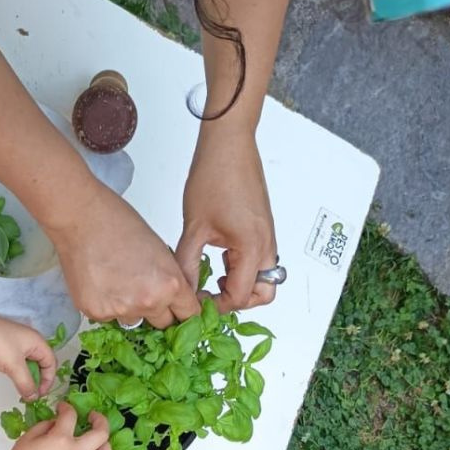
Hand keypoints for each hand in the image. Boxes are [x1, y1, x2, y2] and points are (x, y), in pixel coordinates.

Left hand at [0, 311, 56, 399]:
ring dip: (26, 376)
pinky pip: (17, 360)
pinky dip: (16, 371)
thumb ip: (26, 383)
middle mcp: (30, 340)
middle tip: (29, 393)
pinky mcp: (5, 344)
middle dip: (37, 379)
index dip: (48, 380)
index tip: (39, 394)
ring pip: (28, 362)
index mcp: (37, 341)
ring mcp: (17, 341)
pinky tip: (10, 377)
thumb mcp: (14, 366)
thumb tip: (33, 397)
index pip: (51, 363)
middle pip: (41, 363)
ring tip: (20, 388)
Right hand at [0, 404, 110, 449]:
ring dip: (105, 446)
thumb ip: (45, 426)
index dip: (67, 407)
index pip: (71, 415)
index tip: (63, 407)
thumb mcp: (27, 438)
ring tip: (99, 441)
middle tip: (94, 416)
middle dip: (101, 420)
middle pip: (101, 434)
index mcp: (60, 440)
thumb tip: (56, 423)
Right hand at [43, 182, 199, 328]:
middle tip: (144, 291)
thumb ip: (168, 278)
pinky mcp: (96, 312)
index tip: (179, 310)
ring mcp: (121, 310)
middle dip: (158, 311)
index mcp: (170, 284)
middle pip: (163, 323)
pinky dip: (107, 305)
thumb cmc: (118, 223)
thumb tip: (170, 297)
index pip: (189, 314)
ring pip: (133, 320)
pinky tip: (101, 282)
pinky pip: (108, 317)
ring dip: (130, 308)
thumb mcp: (160, 251)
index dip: (183, 310)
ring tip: (117, 281)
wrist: (81, 218)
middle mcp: (148, 302)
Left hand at [176, 130, 277, 310]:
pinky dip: (242, 269)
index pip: (241, 295)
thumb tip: (182, 287)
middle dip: (238, 301)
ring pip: (264, 278)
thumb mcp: (194, 227)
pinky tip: (217, 262)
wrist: (228, 145)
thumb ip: (187, 263)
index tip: (197, 300)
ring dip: (241, 284)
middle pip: (264, 293)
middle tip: (210, 295)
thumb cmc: (214, 177)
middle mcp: (267, 244)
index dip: (217, 304)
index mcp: (252, 247)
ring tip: (212, 278)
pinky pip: (259, 260)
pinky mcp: (262, 228)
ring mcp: (267, 236)